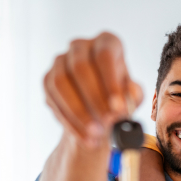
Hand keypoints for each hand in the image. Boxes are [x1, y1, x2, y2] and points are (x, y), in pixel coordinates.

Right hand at [43, 33, 142, 147]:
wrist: (98, 109)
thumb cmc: (118, 97)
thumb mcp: (132, 97)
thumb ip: (133, 95)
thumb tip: (129, 94)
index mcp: (106, 42)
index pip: (105, 55)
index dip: (111, 81)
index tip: (118, 107)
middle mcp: (80, 46)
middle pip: (81, 67)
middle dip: (94, 99)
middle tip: (107, 123)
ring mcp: (60, 62)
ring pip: (62, 84)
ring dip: (79, 112)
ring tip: (95, 134)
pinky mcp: (47, 80)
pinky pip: (53, 100)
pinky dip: (70, 122)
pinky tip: (84, 137)